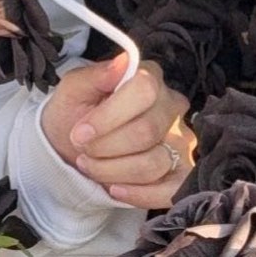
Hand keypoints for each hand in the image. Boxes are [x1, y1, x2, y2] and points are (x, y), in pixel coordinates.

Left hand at [39, 52, 195, 209]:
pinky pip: (171, 191)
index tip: (80, 133)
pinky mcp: (182, 173)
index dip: (109, 117)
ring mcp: (181, 141)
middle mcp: (172, 107)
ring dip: (112, 170)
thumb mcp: (73, 90)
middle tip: (82, 149)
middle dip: (104, 147)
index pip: (144, 90)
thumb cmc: (75, 112)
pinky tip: (115, 189)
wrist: (73, 146)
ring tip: (90, 165)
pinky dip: (138, 194)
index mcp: (149, 78)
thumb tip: (122, 62)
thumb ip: (95, 75)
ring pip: (153, 163)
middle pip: (146, 131)